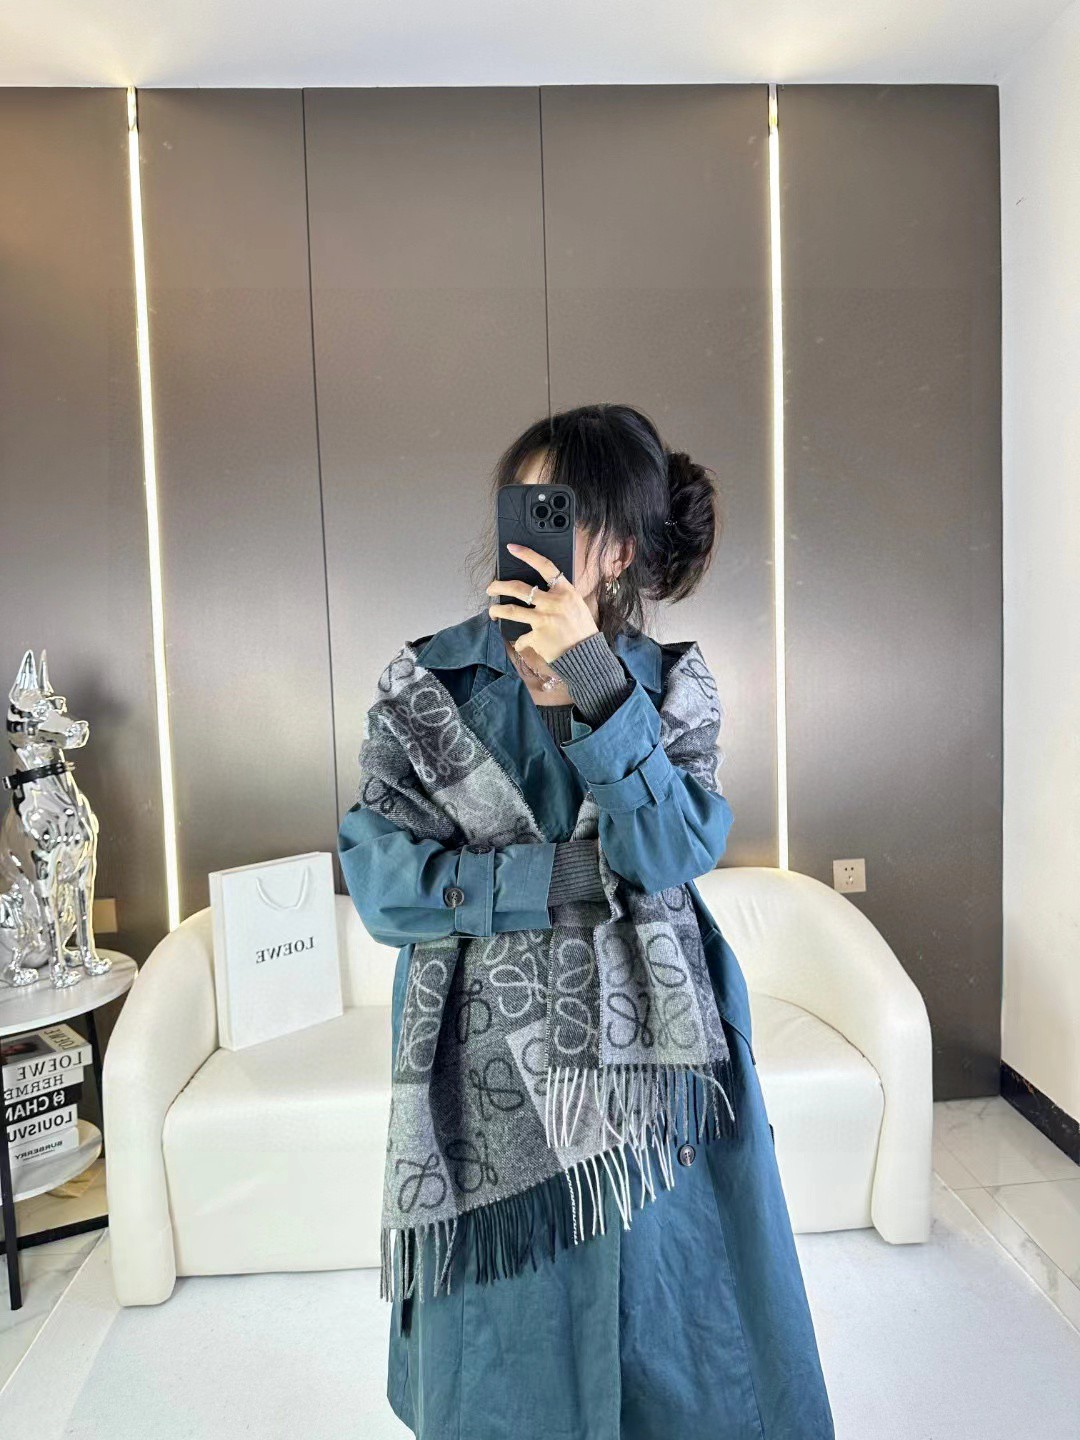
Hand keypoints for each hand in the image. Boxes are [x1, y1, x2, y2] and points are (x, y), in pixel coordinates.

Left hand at [486, 543, 598, 663]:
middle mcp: (552, 603)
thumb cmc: (582, 630)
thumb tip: (539, 592)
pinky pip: (521, 638)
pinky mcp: (537, 637)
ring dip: (497, 610)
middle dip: (499, 586)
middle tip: (491, 588)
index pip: (545, 566)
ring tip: (492, 612)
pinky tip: (522, 642)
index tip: (511, 548)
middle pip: (518, 588)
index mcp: (565, 591)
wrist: (586, 655)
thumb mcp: (576, 605)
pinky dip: (520, 641)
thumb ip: (559, 596)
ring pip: (511, 610)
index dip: (527, 554)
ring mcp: (543, 620)